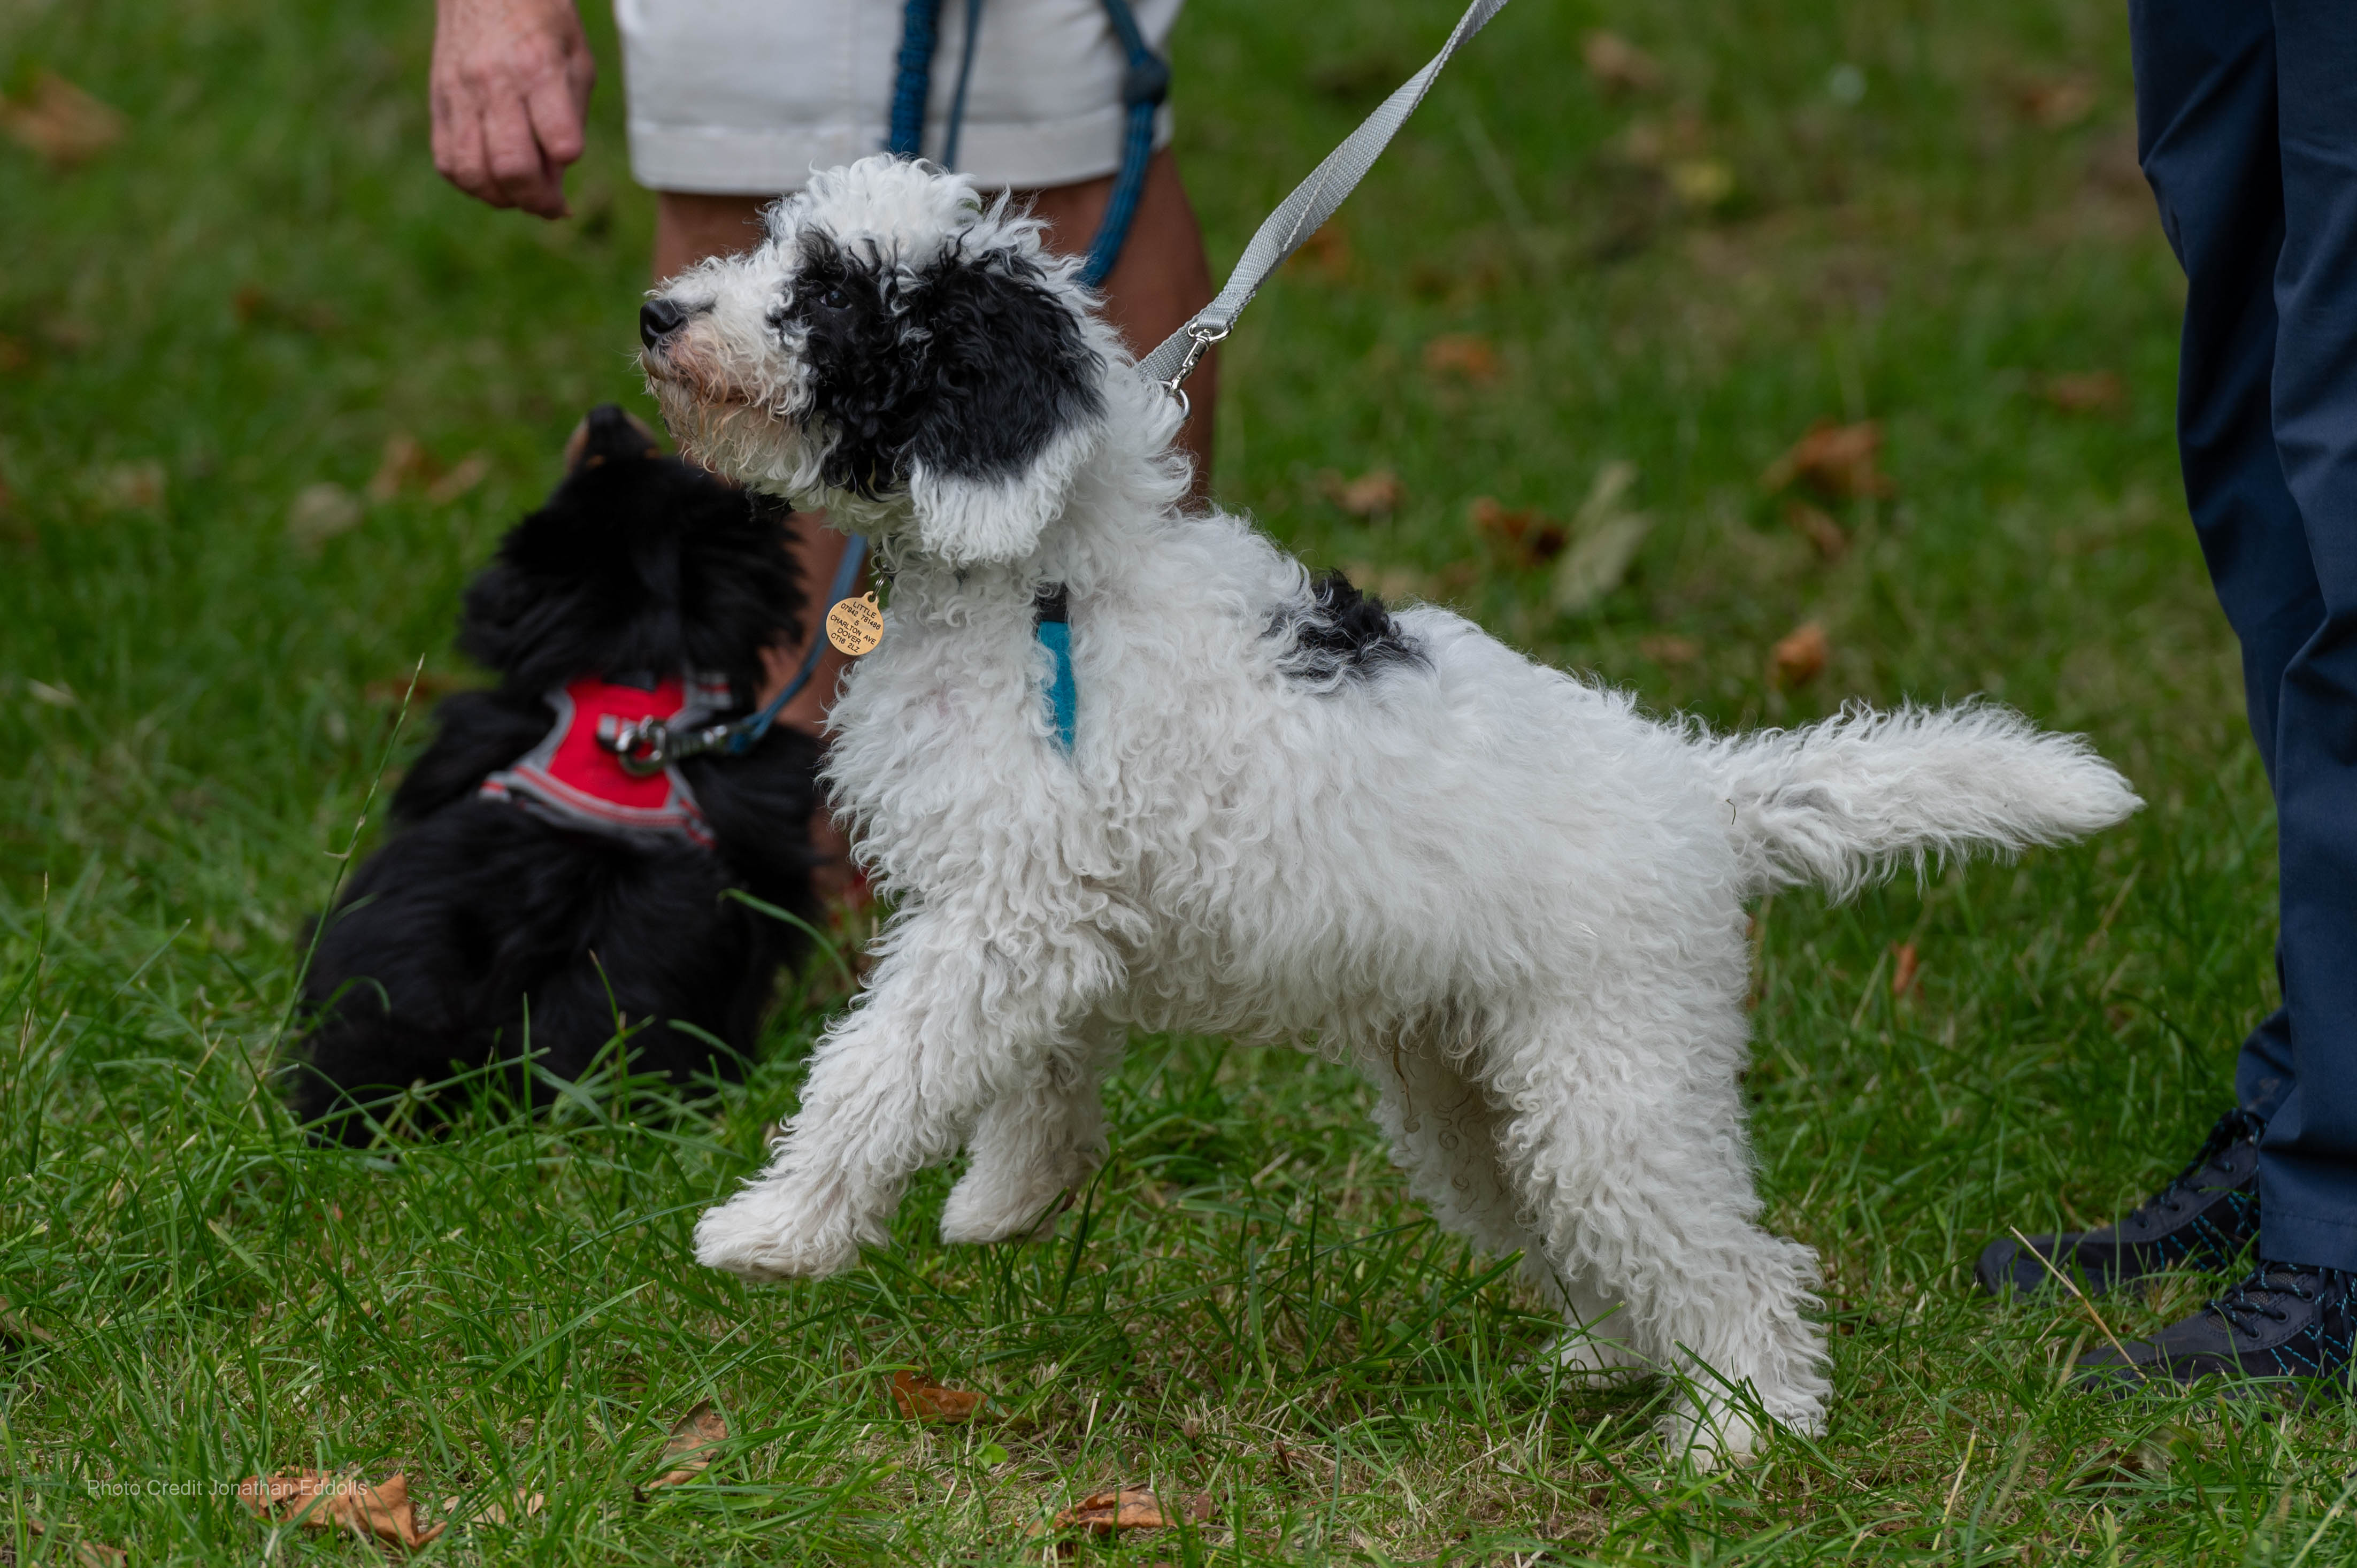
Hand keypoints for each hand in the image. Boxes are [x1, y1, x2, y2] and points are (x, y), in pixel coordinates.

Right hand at [429, 0, 594, 217]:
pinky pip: (447, 161)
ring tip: (522, 193)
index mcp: (539, 69)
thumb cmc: (542, 21)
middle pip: (511, 168)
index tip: (569, 156)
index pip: (559, 142)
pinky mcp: (438, 99)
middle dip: (537, 200)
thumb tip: (557, 179)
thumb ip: (571, 119)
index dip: (568, 160)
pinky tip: (492, 177)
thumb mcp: (576, 59)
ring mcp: (460, 93)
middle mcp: (494, 84)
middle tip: (552, 204)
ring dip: (502, 198)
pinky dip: (471, 182)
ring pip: (473, 173)